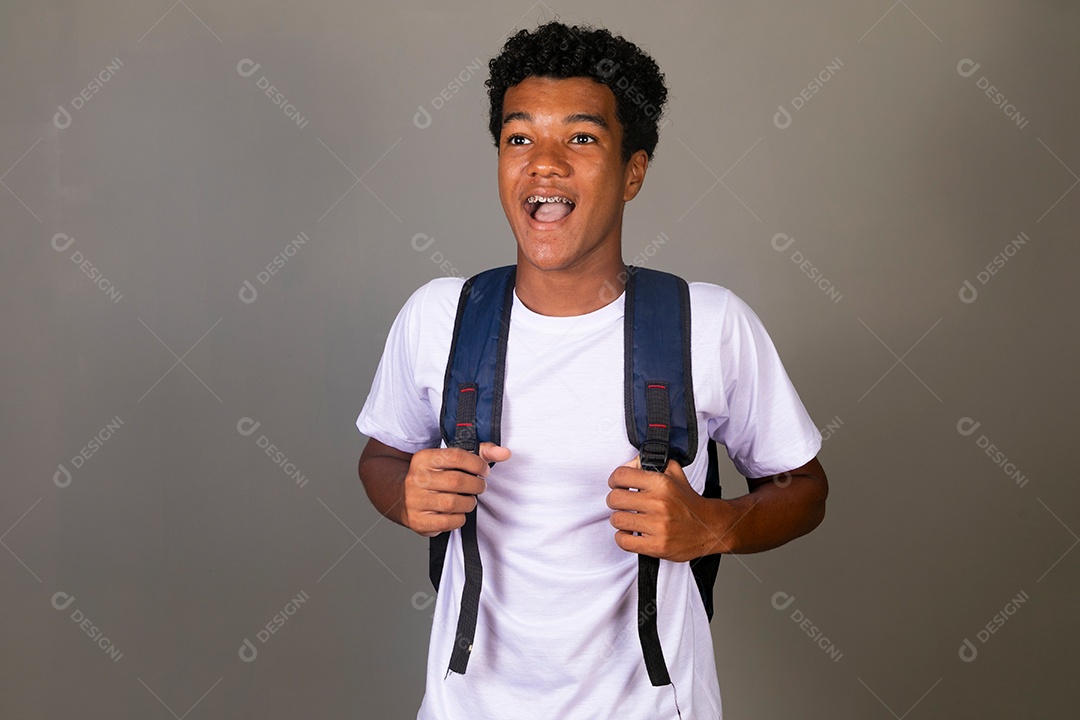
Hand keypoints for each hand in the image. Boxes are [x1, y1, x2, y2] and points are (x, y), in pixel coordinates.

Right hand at [402, 442, 510, 537]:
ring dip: (469, 503)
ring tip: (469, 500)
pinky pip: (448, 522)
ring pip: (454, 503)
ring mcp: (415, 501)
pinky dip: (459, 518)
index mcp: (423, 458)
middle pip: (457, 481)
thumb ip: (479, 452)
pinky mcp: (418, 521)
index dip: (477, 464)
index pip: (456, 456)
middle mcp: (416, 479)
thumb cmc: (434, 477)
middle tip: (480, 486)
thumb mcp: (449, 460)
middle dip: (476, 485)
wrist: (402, 497)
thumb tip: (504, 453)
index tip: (484, 470)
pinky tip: (458, 512)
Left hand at [606, 455, 729, 561]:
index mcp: (661, 483)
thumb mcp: (674, 473)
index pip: (621, 475)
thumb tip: (630, 463)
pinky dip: (623, 538)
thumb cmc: (688, 502)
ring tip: (629, 519)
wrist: (710, 527)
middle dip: (615, 501)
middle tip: (621, 503)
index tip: (617, 485)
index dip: (614, 480)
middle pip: (615, 499)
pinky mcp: (657, 546)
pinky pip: (624, 541)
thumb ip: (651, 463)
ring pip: (617, 520)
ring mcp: (658, 526)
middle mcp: (659, 503)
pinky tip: (631, 533)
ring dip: (619, 520)